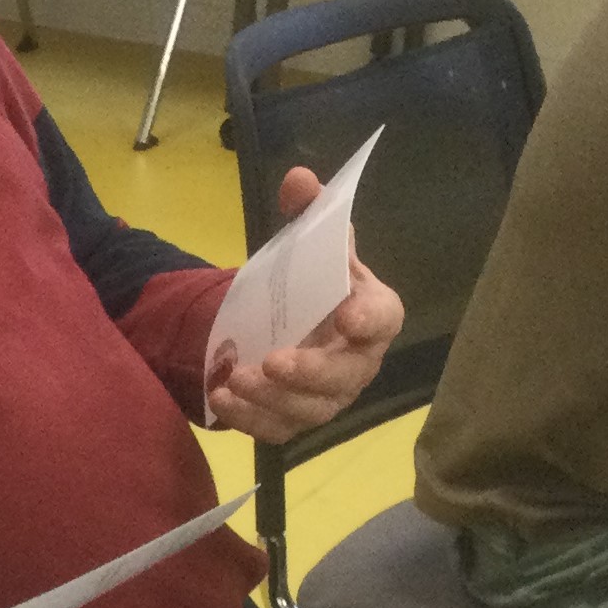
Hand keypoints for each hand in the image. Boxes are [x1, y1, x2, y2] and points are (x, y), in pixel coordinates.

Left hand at [206, 165, 402, 441]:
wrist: (280, 322)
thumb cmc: (307, 285)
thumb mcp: (304, 247)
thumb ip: (308, 214)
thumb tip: (300, 179)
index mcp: (369, 312)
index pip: (385, 317)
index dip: (371, 318)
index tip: (349, 315)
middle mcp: (356, 360)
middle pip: (346, 376)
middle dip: (311, 372)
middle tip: (271, 360)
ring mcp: (327, 395)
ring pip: (311, 410)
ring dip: (273, 399)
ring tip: (236, 379)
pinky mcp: (294, 418)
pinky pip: (277, 429)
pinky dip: (250, 419)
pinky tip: (222, 399)